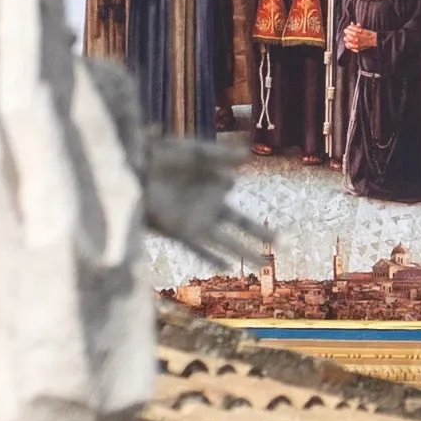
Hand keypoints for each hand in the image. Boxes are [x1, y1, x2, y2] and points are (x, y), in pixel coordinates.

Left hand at [138, 130, 275, 268]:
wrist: (135, 171)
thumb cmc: (163, 157)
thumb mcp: (193, 154)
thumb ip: (219, 156)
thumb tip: (247, 155)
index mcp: (212, 181)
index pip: (230, 182)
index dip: (226, 175)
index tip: (222, 167)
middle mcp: (208, 204)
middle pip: (242, 222)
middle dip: (262, 233)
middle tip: (285, 243)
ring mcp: (196, 220)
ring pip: (228, 241)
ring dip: (247, 251)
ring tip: (265, 264)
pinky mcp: (180, 231)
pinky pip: (200, 248)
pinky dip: (213, 257)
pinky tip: (228, 267)